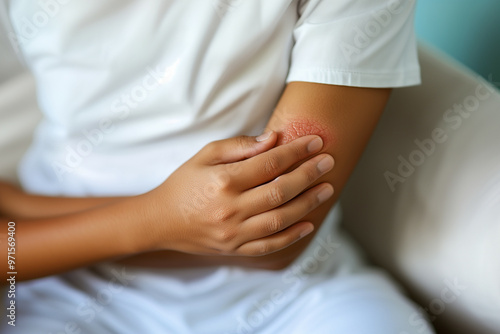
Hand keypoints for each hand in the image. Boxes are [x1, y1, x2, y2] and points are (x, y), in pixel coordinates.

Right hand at [142, 132, 333, 256]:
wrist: (160, 221)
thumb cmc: (183, 184)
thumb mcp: (204, 155)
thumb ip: (239, 147)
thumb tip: (273, 139)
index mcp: (223, 181)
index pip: (269, 163)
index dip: (296, 151)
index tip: (316, 142)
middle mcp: (231, 208)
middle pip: (280, 190)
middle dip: (309, 174)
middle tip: (329, 162)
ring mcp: (234, 232)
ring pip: (280, 219)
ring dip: (308, 203)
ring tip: (327, 189)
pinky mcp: (235, 248)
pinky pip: (269, 245)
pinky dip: (291, 236)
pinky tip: (309, 223)